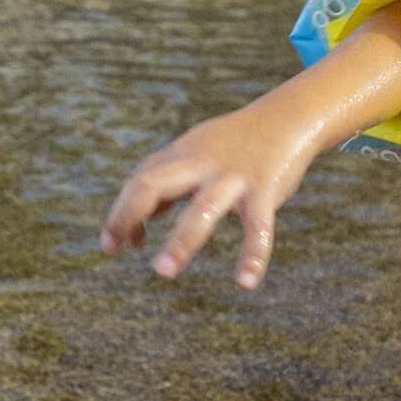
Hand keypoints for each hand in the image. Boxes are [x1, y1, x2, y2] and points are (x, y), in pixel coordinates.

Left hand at [103, 105, 318, 288]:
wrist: (287, 118)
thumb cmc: (234, 144)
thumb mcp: (194, 157)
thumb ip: (165, 185)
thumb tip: (137, 225)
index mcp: (182, 156)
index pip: (140, 181)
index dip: (121, 212)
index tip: (113, 243)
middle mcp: (201, 164)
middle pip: (154, 183)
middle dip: (128, 214)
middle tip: (113, 249)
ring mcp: (233, 177)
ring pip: (202, 209)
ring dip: (180, 241)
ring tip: (162, 272)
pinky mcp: (265, 190)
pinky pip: (258, 227)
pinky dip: (253, 255)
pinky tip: (245, 283)